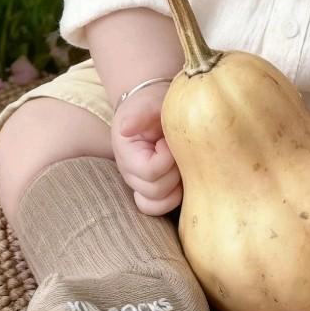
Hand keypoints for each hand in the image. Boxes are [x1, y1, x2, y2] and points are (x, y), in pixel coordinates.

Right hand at [111, 81, 182, 215]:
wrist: (152, 109)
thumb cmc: (151, 105)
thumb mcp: (148, 103)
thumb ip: (140, 114)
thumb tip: (125, 128)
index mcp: (127, 154)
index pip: (150, 171)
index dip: (167, 158)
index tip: (170, 139)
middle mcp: (131, 175)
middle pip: (156, 191)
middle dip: (174, 171)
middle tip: (179, 151)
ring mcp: (142, 185)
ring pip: (159, 204)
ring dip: (177, 187)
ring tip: (182, 164)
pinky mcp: (155, 190)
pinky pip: (161, 207)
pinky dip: (175, 197)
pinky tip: (184, 177)